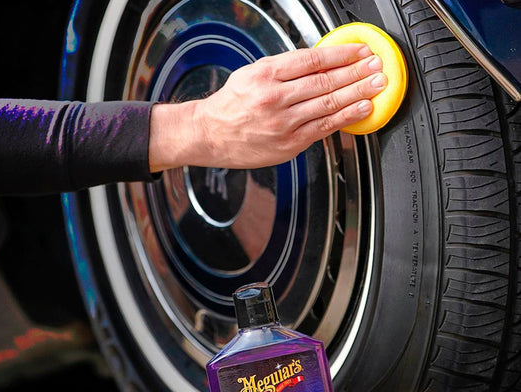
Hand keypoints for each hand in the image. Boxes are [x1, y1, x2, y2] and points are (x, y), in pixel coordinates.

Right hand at [149, 44, 385, 170]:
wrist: (211, 135)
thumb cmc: (231, 105)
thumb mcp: (252, 74)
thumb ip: (285, 70)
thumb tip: (320, 64)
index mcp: (265, 74)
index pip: (313, 60)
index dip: (342, 55)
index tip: (360, 51)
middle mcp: (275, 98)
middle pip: (325, 82)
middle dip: (356, 73)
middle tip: (377, 67)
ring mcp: (283, 123)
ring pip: (327, 105)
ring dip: (357, 94)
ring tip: (376, 85)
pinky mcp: (289, 144)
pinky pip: (323, 128)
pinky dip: (345, 118)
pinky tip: (361, 110)